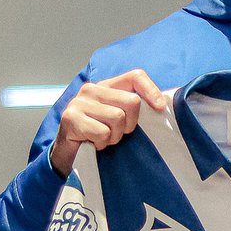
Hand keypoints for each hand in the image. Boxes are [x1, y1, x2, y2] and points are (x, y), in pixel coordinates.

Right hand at [49, 70, 166, 176]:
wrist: (68, 153)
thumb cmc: (97, 134)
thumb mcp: (118, 118)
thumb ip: (134, 108)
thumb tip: (162, 106)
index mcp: (106, 85)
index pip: (135, 76)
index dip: (151, 91)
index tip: (159, 109)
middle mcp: (92, 89)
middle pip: (132, 101)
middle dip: (129, 124)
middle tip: (117, 132)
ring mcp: (79, 102)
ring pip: (118, 118)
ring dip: (114, 136)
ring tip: (103, 138)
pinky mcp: (71, 118)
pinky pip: (102, 132)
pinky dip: (102, 143)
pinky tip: (93, 143)